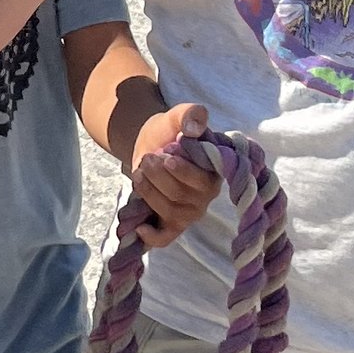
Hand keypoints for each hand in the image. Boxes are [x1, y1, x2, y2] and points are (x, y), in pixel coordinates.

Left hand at [124, 102, 220, 250]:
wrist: (151, 144)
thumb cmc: (169, 132)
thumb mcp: (176, 117)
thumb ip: (189, 114)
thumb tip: (195, 125)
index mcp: (215, 171)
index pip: (202, 180)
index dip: (182, 170)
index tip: (165, 156)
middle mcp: (207, 195)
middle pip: (181, 195)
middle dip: (158, 176)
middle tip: (146, 158)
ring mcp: (190, 211)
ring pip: (169, 211)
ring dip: (149, 192)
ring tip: (138, 173)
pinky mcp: (173, 223)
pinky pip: (166, 238)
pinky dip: (152, 236)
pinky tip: (139, 225)